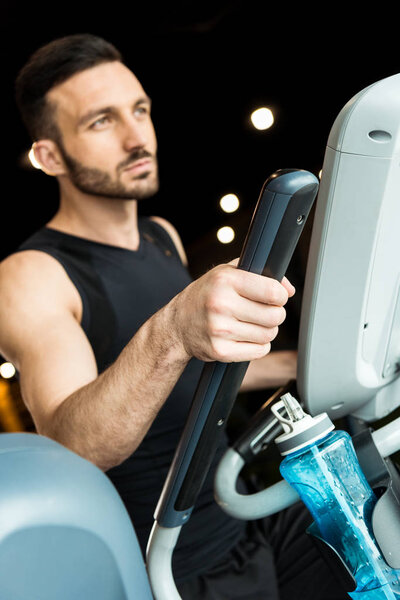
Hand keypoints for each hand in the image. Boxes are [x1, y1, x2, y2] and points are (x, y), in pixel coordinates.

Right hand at [171, 260, 293, 362]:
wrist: (178, 324)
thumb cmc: (208, 295)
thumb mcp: (228, 273)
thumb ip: (261, 274)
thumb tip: (289, 290)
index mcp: (225, 280)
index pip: (272, 291)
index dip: (280, 296)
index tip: (275, 297)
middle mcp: (221, 304)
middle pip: (274, 316)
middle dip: (275, 314)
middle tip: (264, 312)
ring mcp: (220, 330)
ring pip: (269, 335)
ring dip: (266, 331)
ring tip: (251, 324)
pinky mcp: (220, 351)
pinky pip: (259, 351)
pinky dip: (258, 345)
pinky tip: (245, 337)